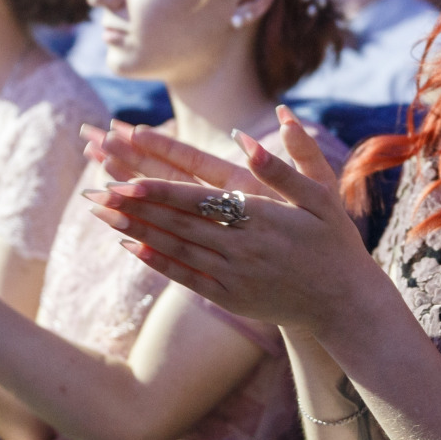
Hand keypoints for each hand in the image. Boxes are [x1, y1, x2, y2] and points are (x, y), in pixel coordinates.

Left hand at [85, 106, 382, 333]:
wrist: (343, 303)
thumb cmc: (334, 244)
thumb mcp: (320, 197)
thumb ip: (283, 167)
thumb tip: (247, 137)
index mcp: (260, 216)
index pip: (198, 200)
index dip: (159, 190)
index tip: (126, 179)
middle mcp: (241, 246)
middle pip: (176, 223)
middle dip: (134, 207)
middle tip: (97, 193)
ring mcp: (232, 274)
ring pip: (174, 248)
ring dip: (135, 231)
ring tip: (102, 215)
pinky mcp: (229, 295)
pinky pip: (185, 277)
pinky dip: (156, 262)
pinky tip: (131, 248)